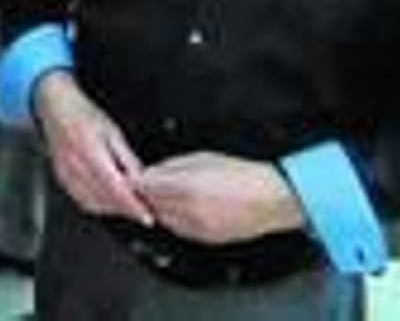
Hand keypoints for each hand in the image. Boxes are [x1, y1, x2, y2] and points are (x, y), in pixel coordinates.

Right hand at [33, 72, 153, 225]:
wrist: (55, 107)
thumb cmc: (83, 114)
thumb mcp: (112, 131)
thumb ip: (126, 157)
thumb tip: (142, 180)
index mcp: (89, 149)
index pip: (114, 185)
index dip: (131, 204)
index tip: (146, 215)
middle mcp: (74, 164)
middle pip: (104, 198)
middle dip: (126, 208)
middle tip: (143, 209)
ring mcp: (65, 173)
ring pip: (92, 203)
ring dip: (112, 209)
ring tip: (127, 206)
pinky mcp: (61, 178)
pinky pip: (81, 200)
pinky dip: (98, 206)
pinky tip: (109, 201)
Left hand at [135, 152, 305, 245]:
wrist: (271, 199)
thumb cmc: (242, 174)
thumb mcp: (203, 158)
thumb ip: (173, 166)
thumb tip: (151, 172)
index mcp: (188, 187)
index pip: (147, 186)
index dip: (134, 181)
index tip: (128, 177)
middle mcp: (191, 211)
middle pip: (151, 205)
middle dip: (144, 195)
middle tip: (141, 186)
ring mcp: (198, 228)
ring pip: (163, 220)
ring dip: (158, 208)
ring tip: (162, 195)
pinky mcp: (206, 240)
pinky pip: (179, 230)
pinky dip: (173, 220)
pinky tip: (179, 208)